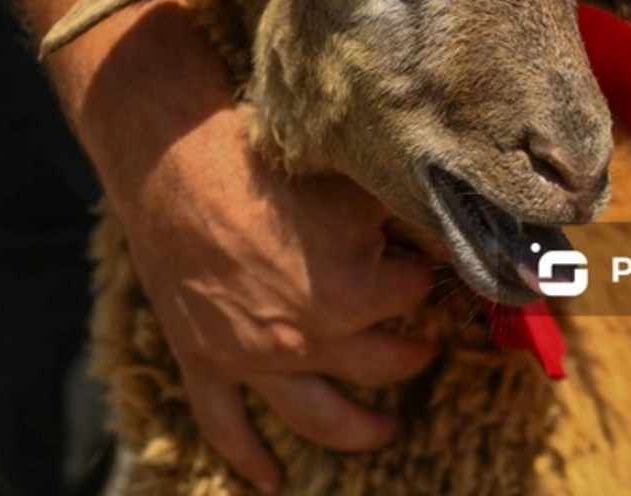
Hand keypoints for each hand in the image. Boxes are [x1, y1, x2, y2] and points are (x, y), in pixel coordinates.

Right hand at [63, 3, 436, 494]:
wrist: (175, 165)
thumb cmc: (270, 168)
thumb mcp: (357, 188)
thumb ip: (411, 223)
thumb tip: (455, 244)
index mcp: (355, 295)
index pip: (416, 296)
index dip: (423, 277)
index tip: (426, 269)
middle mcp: (310, 340)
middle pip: (386, 366)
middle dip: (414, 356)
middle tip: (426, 348)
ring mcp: (255, 360)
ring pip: (322, 418)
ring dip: (362, 431)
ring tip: (391, 431)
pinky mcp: (207, 363)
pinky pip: (227, 427)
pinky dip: (249, 459)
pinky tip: (273, 480)